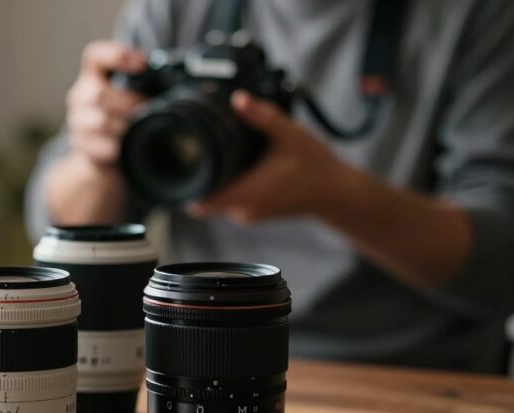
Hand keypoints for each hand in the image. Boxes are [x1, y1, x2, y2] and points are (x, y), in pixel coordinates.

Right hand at [46, 41, 146, 224]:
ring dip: (125, 126)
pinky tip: (127, 146)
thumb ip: (150, 84)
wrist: (102, 154)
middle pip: (99, 93)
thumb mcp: (132, 96)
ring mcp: (79, 122)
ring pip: (101, 121)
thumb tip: (195, 84)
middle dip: (128, 102)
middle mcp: (80, 96)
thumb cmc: (123, 119)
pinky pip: (103, 146)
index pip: (95, 57)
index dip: (116, 56)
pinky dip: (120, 147)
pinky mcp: (83, 146)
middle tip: (146, 109)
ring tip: (138, 129)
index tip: (142, 63)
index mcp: (93, 76)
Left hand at [187, 90, 364, 223]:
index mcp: (246, 193)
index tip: (177, 168)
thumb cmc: (316, 167)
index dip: (184, 186)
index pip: (200, 200)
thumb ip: (263, 116)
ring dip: (212, 181)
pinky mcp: (253, 212)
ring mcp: (247, 214)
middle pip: (203, 198)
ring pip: (216, 199)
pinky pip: (230, 200)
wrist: (337, 193)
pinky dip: (226, 185)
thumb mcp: (290, 135)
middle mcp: (242, 209)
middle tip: (193, 152)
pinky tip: (233, 166)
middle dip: (197, 177)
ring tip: (213, 156)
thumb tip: (238, 99)